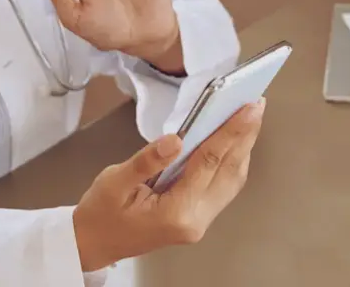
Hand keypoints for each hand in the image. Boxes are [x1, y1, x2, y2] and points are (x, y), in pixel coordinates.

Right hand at [72, 99, 265, 272]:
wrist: (93, 244)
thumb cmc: (100, 214)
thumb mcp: (114, 182)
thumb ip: (146, 161)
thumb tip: (175, 140)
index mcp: (176, 213)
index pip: (210, 164)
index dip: (231, 132)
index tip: (247, 108)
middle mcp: (195, 220)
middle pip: (230, 172)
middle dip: (245, 135)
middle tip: (256, 105)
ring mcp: (198, 222)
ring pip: (231, 180)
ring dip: (242, 148)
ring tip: (249, 118)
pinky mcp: (197, 218)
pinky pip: (223, 187)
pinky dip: (231, 161)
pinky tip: (232, 142)